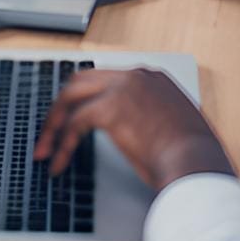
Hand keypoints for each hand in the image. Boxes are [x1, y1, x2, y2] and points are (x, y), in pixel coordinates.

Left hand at [34, 66, 232, 188]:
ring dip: (53, 124)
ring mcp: (123, 88)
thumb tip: (138, 134)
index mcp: (152, 78)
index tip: (72, 120)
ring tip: (44, 149)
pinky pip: (73, 123)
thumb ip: (153, 120)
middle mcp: (136, 75)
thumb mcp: (173, 127)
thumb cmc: (190, 156)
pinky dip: (62, 144)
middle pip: (82, 80)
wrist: (195, 164)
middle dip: (61, 107)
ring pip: (71, 96)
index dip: (84, 100)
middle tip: (50, 133)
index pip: (105, 79)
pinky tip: (59, 164)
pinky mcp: (110, 108)